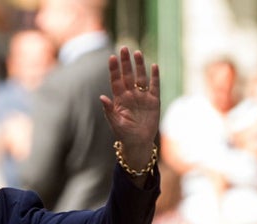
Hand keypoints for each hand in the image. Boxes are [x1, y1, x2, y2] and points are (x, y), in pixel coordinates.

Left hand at [100, 47, 159, 162]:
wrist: (138, 142)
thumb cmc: (124, 134)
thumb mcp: (115, 123)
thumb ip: (109, 110)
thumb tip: (102, 97)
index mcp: (119, 99)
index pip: (116, 80)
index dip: (114, 69)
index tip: (112, 57)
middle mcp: (130, 95)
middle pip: (128, 75)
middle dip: (126, 62)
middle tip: (124, 48)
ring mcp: (142, 96)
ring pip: (140, 77)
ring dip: (139, 65)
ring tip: (137, 53)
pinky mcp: (154, 100)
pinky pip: (154, 86)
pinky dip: (155, 77)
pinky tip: (154, 66)